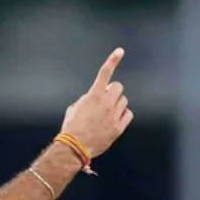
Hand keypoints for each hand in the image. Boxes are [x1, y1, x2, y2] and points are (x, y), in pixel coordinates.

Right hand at [59, 48, 133, 162]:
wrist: (74, 148)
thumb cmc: (71, 128)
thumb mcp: (74, 108)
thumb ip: (87, 99)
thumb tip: (95, 98)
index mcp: (93, 96)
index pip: (104, 73)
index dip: (112, 60)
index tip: (120, 51)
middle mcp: (106, 103)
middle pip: (118, 87)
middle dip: (112, 92)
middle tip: (105, 100)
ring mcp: (113, 115)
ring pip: (123, 101)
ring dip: (117, 104)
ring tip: (107, 114)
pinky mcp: (118, 127)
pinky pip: (128, 114)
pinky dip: (123, 115)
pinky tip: (114, 120)